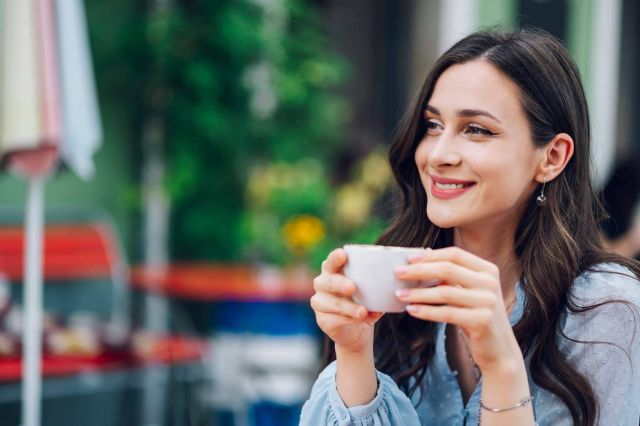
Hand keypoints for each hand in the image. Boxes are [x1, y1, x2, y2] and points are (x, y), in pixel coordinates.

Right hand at [310, 248, 383, 353]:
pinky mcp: (323, 320)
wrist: (358, 330)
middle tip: (352, 287)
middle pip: (328, 281)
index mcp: (333, 270)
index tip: (343, 254)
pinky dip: (351, 319)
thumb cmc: (364, 301)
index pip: (332, 261)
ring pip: (333, 303)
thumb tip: (392, 279)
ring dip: (348, 307)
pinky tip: (362, 319)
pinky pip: (335, 319)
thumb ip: (376, 283)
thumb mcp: (371, 289)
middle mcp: (322, 283)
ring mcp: (319, 302)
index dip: (335, 257)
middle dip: (339, 283)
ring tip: (362, 311)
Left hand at [394, 247, 521, 373]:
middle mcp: (490, 283)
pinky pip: (447, 313)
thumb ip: (452, 277)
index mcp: (487, 270)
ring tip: (399, 294)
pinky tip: (411, 310)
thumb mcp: (467, 293)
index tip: (409, 259)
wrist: (498, 350)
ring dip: (418, 293)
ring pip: (445, 292)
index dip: (431, 255)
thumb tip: (421, 259)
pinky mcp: (483, 321)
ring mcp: (489, 302)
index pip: (455, 254)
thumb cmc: (476, 317)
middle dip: (419, 270)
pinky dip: (426, 311)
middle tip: (397, 273)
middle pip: (448, 269)